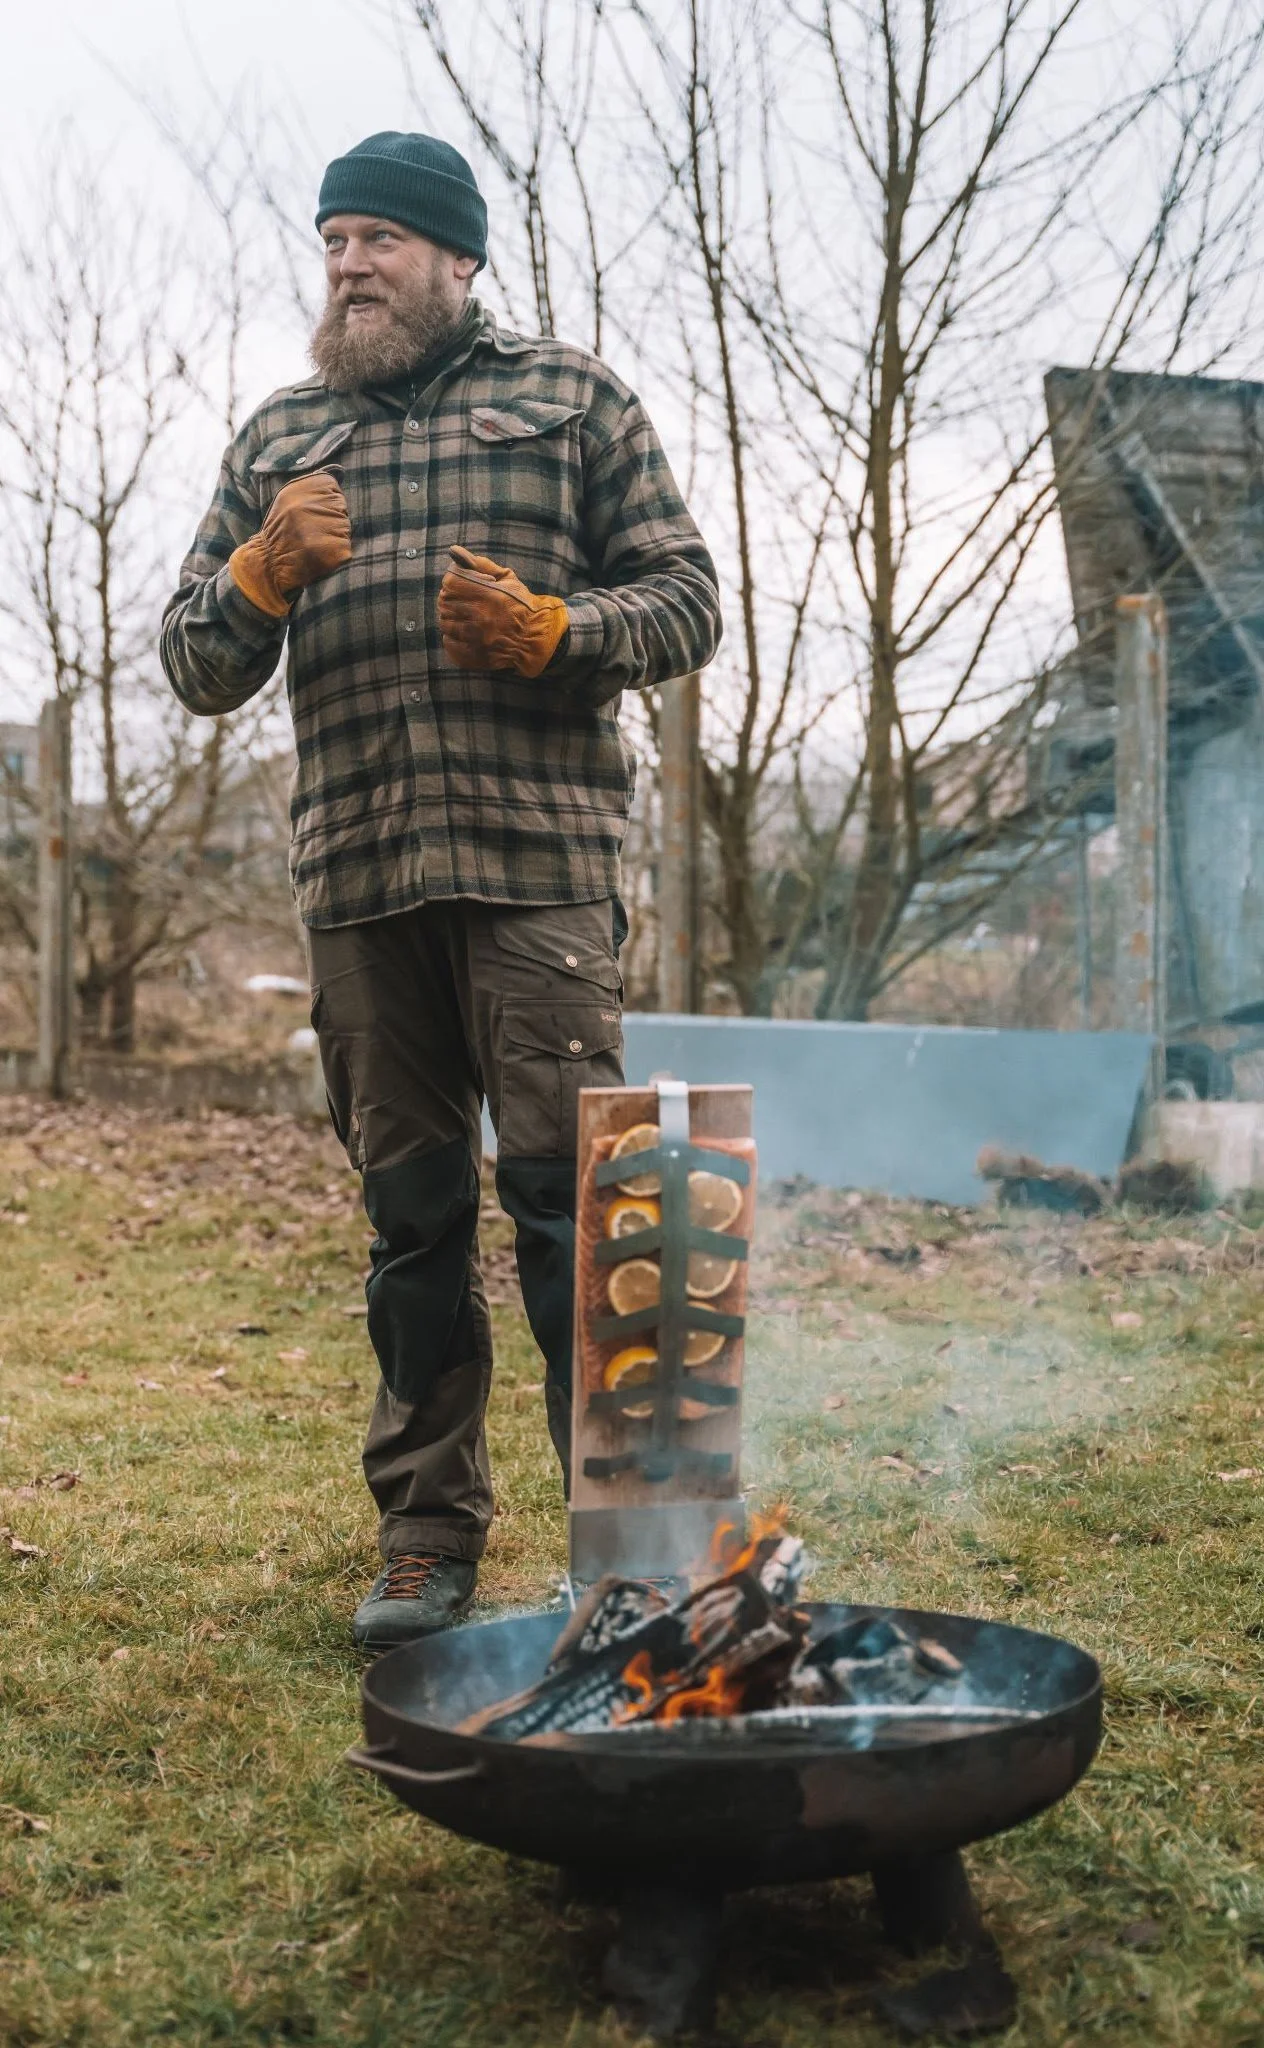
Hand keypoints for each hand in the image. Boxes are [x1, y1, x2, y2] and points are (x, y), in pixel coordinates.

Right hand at [229, 471, 352, 617]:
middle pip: (341, 508)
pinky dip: (337, 553)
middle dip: (332, 521)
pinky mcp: (336, 549)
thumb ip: (312, 487)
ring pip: (345, 528)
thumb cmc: (282, 531)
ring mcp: (324, 527)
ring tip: (313, 543)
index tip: (312, 515)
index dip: (327, 504)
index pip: (333, 489)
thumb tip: (340, 471)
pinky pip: (346, 547)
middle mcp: (312, 505)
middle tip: (311, 533)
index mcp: (301, 489)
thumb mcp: (289, 499)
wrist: (269, 563)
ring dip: (335, 537)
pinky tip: (319, 556)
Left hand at [438, 545, 568, 678]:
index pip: (451, 583)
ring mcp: (477, 639)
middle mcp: (482, 618)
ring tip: (464, 617)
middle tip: (462, 600)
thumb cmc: (521, 605)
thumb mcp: (506, 579)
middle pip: (445, 603)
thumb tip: (454, 551)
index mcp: (490, 596)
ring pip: (445, 623)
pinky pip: (449, 644)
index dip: (453, 581)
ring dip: (451, 618)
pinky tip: (463, 634)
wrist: (536, 638)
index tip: (461, 584)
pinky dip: (452, 638)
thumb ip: (480, 564)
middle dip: (450, 598)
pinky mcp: (475, 655)